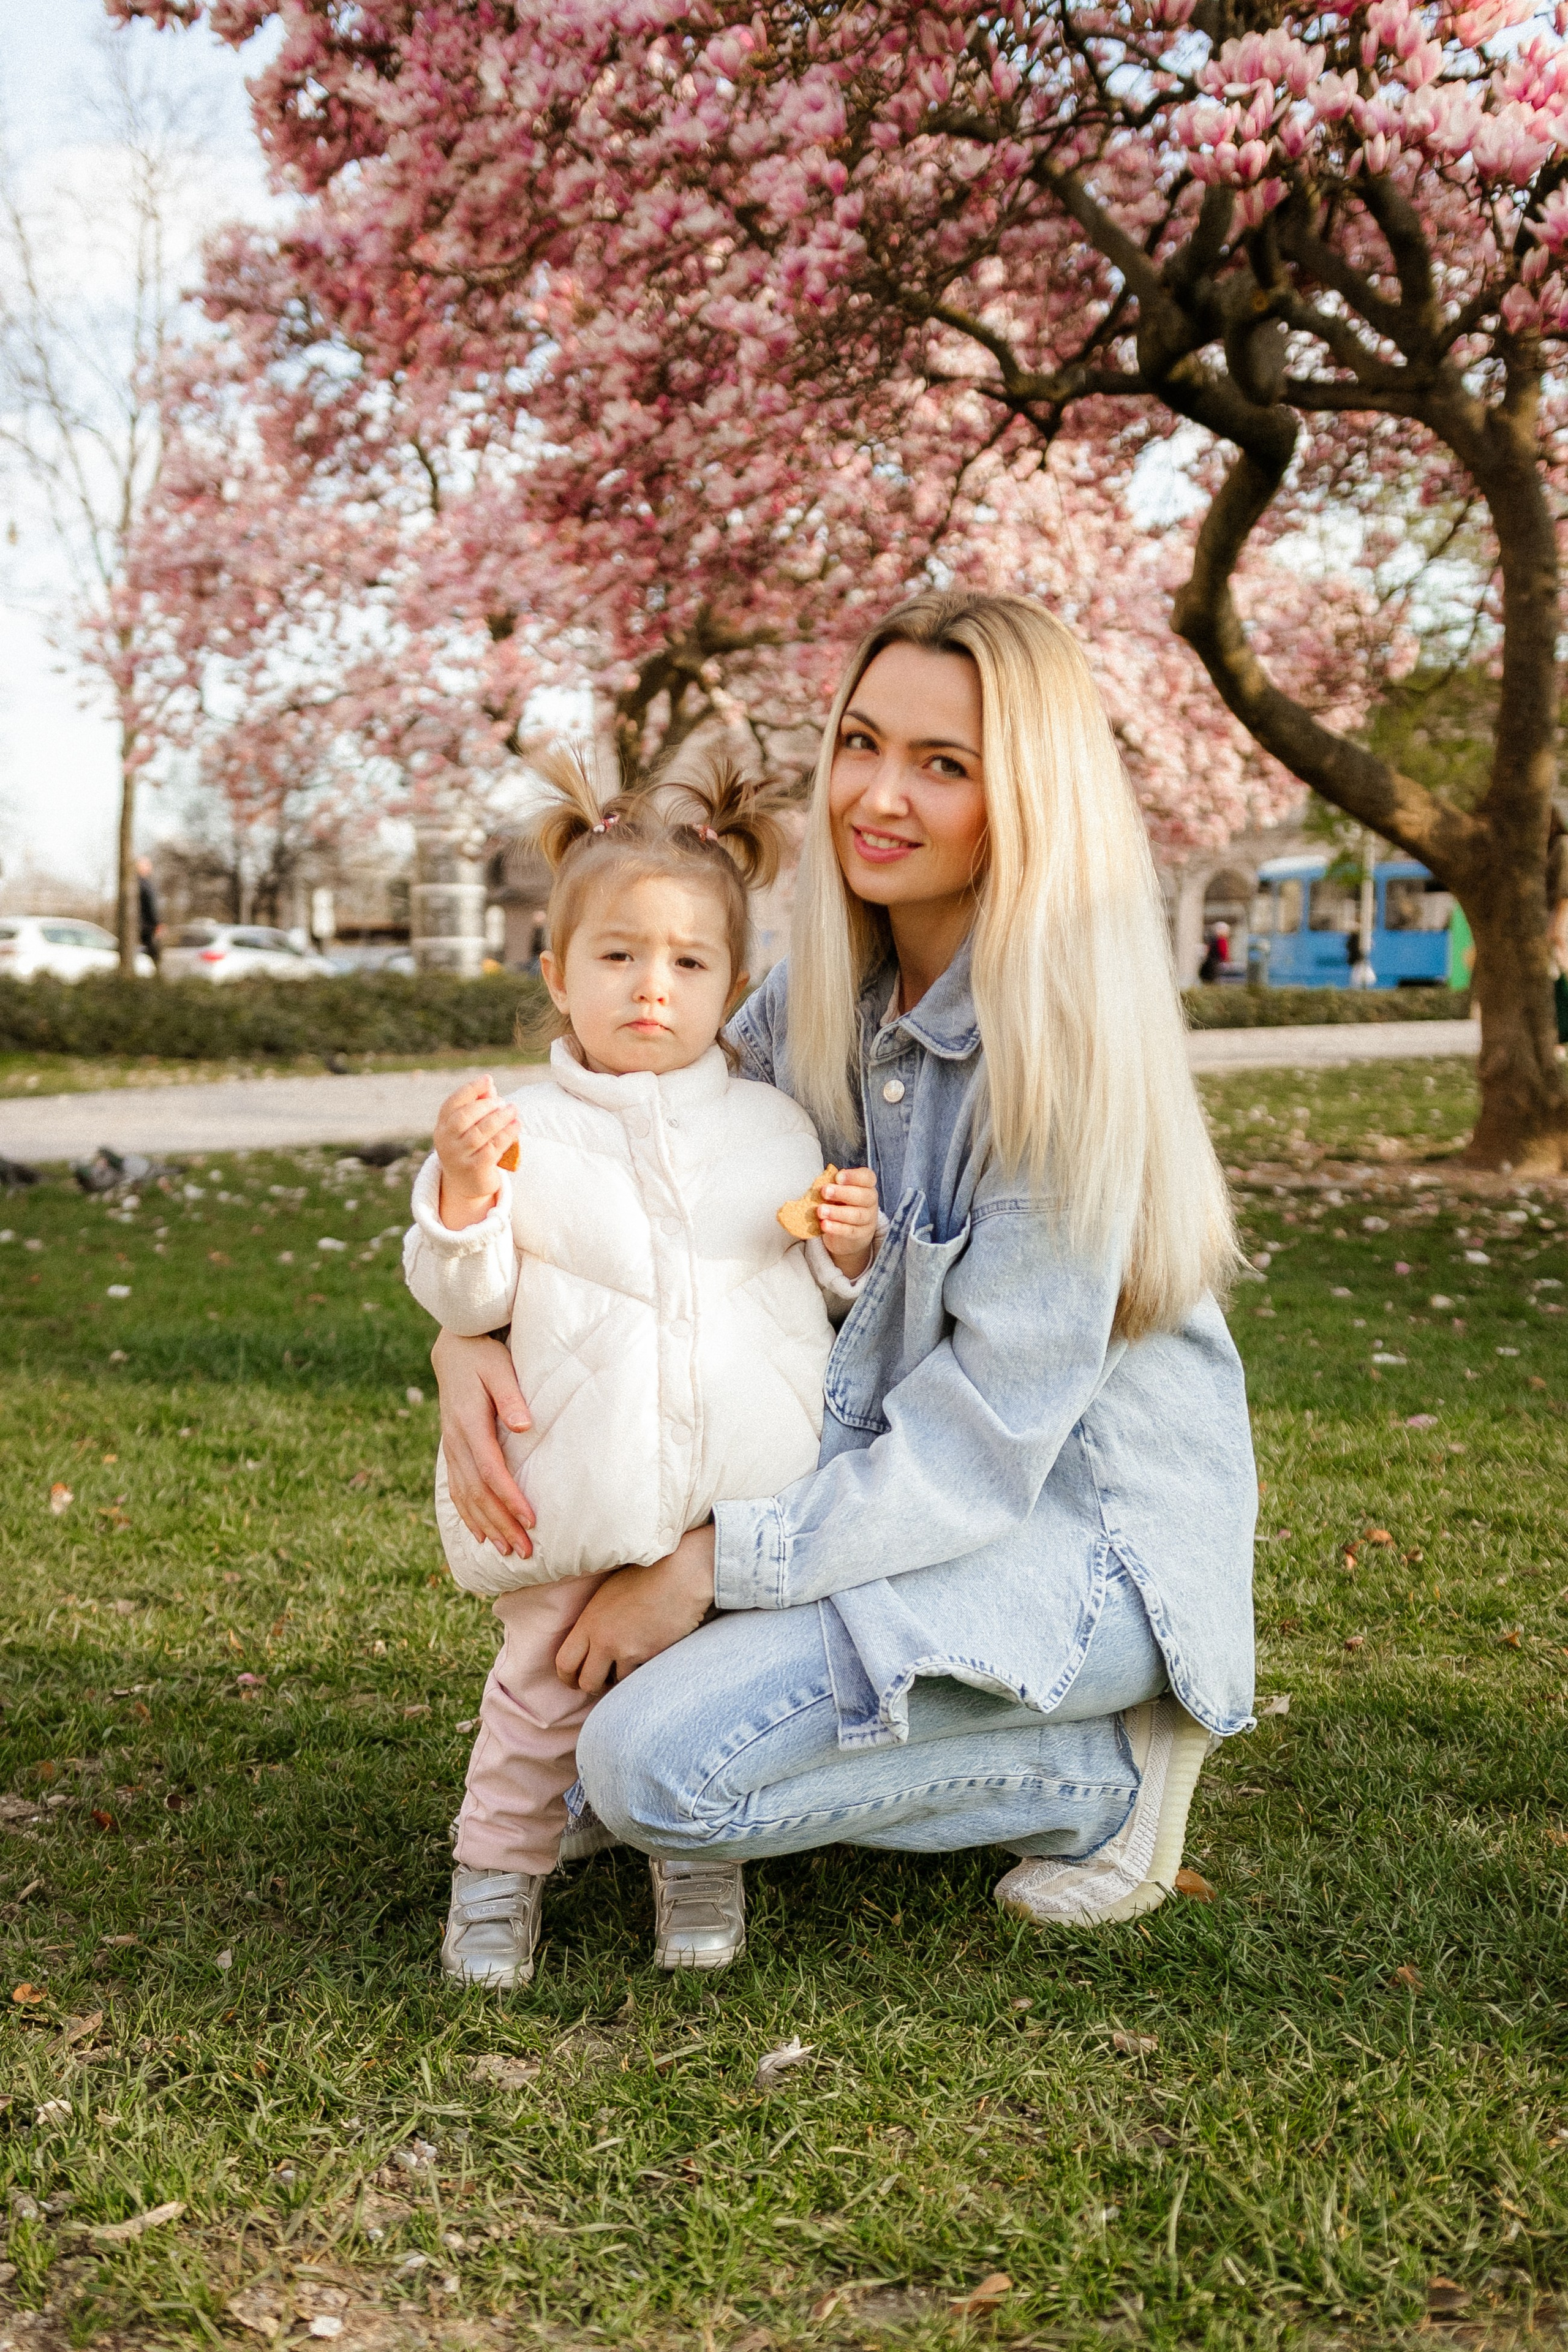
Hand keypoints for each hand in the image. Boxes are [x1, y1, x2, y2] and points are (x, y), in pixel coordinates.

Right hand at [431, 1328, 534, 1556]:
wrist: (453, 1350)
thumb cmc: (483, 1357)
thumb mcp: (499, 1369)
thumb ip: (511, 1397)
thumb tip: (525, 1426)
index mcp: (469, 1424)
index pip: (491, 1471)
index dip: (510, 1499)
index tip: (531, 1521)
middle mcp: (456, 1442)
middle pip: (478, 1493)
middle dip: (502, 1524)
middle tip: (525, 1551)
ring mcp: (451, 1448)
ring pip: (466, 1497)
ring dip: (487, 1526)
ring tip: (507, 1551)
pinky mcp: (452, 1450)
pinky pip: (457, 1490)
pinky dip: (468, 1515)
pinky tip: (481, 1534)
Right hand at [433, 1076, 519, 1228]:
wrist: (466, 1184)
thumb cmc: (471, 1147)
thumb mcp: (470, 1127)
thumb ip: (478, 1105)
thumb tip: (490, 1085)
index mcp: (442, 1126)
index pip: (453, 1103)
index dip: (470, 1089)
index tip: (488, 1079)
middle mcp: (446, 1141)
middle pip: (464, 1118)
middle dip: (485, 1106)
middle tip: (503, 1102)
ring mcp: (458, 1157)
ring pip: (479, 1134)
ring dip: (499, 1119)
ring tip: (513, 1110)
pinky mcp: (474, 1170)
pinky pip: (492, 1149)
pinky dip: (506, 1135)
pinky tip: (517, 1126)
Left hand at [555, 1524, 715, 1695]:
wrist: (681, 1573)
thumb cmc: (646, 1574)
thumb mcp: (607, 1593)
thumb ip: (593, 1620)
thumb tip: (589, 1640)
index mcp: (589, 1621)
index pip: (564, 1663)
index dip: (567, 1677)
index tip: (574, 1680)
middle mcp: (604, 1640)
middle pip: (587, 1683)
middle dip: (592, 1686)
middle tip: (600, 1682)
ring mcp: (629, 1650)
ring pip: (617, 1682)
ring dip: (621, 1676)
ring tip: (630, 1659)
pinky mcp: (651, 1656)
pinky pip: (641, 1675)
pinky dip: (642, 1670)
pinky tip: (649, 1653)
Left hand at [818, 1165, 879, 1277]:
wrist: (849, 1230)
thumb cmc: (842, 1202)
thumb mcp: (839, 1191)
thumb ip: (834, 1185)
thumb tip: (820, 1182)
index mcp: (866, 1185)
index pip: (867, 1177)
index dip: (853, 1176)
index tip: (838, 1177)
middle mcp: (870, 1200)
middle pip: (863, 1196)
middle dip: (842, 1193)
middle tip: (824, 1191)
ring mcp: (868, 1218)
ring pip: (857, 1215)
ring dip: (837, 1212)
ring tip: (820, 1211)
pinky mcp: (861, 1234)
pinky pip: (850, 1231)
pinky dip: (837, 1228)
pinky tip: (824, 1224)